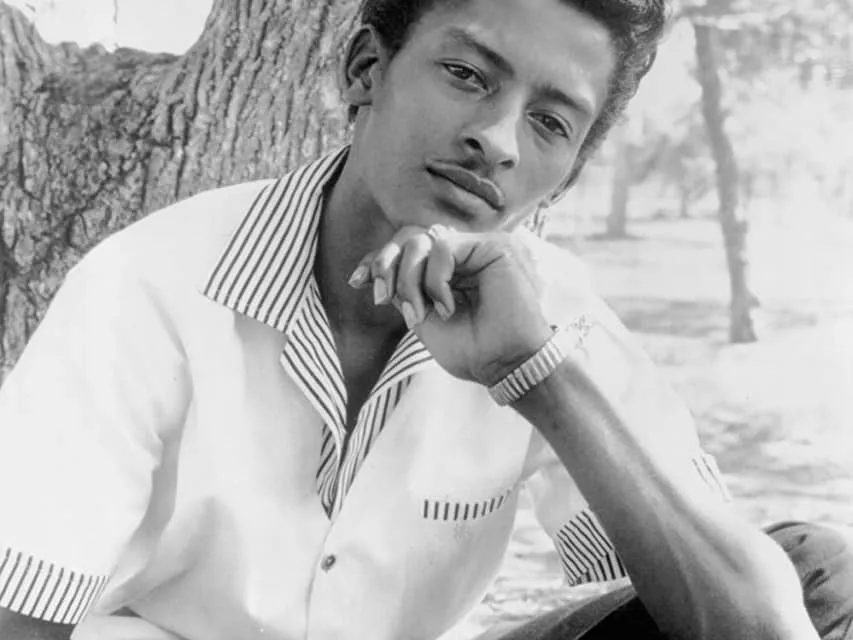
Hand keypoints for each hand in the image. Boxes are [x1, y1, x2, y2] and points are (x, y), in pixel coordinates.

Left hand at [348, 225, 552, 386]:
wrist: (504, 365)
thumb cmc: (471, 350)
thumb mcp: (422, 319)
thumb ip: (403, 290)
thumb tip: (373, 270)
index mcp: (447, 269)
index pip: (405, 248)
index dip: (377, 259)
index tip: (357, 282)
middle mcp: (462, 253)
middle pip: (408, 237)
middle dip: (386, 267)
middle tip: (382, 298)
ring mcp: (477, 246)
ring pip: (421, 240)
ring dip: (409, 280)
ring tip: (420, 314)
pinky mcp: (493, 244)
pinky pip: (442, 247)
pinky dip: (434, 280)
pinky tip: (447, 306)